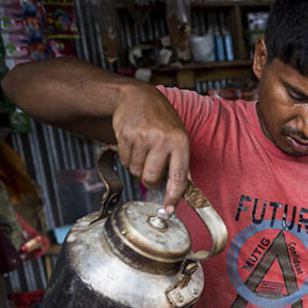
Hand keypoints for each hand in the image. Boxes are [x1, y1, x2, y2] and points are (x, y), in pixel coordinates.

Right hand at [111, 85, 190, 214]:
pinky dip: (128, 159)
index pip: (178, 177)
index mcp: (180, 142)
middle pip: (151, 178)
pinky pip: (125, 161)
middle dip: (150, 181)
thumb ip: (180, 161)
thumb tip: (181, 189)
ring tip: (143, 151)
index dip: (173, 197)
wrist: (138, 96)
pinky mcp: (125, 136)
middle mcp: (162, 140)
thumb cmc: (162, 120)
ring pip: (136, 171)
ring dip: (138, 168)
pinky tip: (134, 145)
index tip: (168, 210)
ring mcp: (142, 137)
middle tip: (151, 172)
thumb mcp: (178, 136)